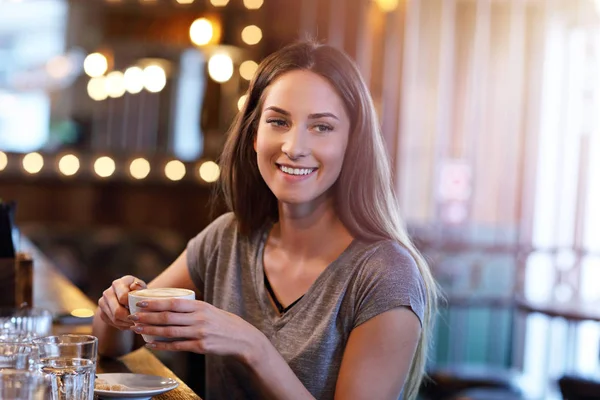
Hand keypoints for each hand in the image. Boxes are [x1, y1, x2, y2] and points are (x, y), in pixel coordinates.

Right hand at [98, 275, 146, 330]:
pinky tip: (129, 323)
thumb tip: (135, 286)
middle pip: (117, 311)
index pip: (123, 297)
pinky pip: (112, 323)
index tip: (140, 308)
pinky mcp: (101, 313)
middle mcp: (107, 292)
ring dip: (126, 323)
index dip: (132, 305)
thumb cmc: (136, 291)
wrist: (126, 297)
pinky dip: (122, 325)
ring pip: (114, 319)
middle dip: (129, 317)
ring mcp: (102, 303)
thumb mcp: (141, 287)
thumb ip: (140, 286)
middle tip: (138, 319)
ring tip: (136, 322)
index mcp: (118, 284)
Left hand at [127, 299, 264, 362]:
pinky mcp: (200, 347)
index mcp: (200, 306)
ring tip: (137, 329)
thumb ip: (192, 308)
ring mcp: (199, 333)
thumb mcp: (209, 309)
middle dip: (147, 317)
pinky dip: (162, 346)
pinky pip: (177, 346)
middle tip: (132, 316)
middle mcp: (199, 319)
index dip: (155, 303)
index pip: (173, 303)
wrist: (242, 338)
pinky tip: (152, 344)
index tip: (140, 303)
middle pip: (168, 317)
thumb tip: (169, 305)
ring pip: (169, 332)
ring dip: (151, 331)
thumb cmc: (223, 322)